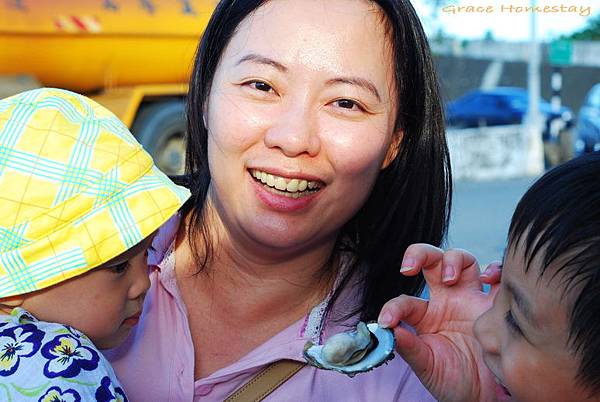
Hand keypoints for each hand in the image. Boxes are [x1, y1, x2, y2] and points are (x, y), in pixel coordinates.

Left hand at [378, 244, 500, 401]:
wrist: (485, 399)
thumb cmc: (453, 382)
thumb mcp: (427, 367)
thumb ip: (410, 349)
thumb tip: (390, 331)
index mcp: (425, 316)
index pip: (405, 302)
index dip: (393, 309)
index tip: (388, 321)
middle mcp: (447, 301)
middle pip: (432, 262)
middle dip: (419, 254)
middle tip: (409, 268)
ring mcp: (472, 299)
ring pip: (462, 261)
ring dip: (454, 260)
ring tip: (450, 278)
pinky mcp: (496, 305)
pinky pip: (499, 278)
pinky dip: (494, 269)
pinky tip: (487, 279)